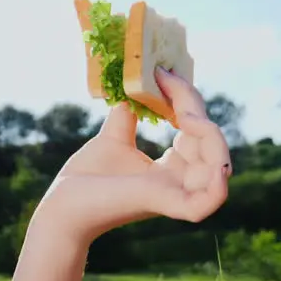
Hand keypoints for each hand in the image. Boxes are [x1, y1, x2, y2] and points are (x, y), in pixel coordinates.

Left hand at [40, 67, 231, 244]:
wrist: (61, 206)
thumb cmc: (85, 179)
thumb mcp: (113, 139)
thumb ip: (128, 116)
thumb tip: (134, 87)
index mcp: (171, 170)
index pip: (196, 132)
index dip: (186, 100)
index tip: (163, 73)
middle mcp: (179, 183)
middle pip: (210, 143)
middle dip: (193, 106)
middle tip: (166, 80)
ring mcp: (175, 196)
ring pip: (219, 168)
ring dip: (211, 135)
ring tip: (185, 114)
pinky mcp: (167, 206)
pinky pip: (209, 201)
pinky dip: (218, 181)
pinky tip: (210, 155)